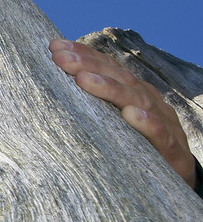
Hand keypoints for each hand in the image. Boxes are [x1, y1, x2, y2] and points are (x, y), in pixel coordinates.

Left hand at [50, 38, 198, 188]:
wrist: (175, 176)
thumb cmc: (134, 144)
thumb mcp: (110, 121)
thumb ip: (87, 106)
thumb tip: (46, 93)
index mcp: (130, 91)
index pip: (106, 67)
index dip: (83, 54)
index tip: (54, 46)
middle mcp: (146, 100)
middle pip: (118, 77)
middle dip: (88, 65)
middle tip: (61, 58)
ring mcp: (161, 121)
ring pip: (137, 99)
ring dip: (110, 88)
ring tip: (84, 80)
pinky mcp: (172, 148)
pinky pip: (160, 132)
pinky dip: (146, 122)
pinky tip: (130, 115)